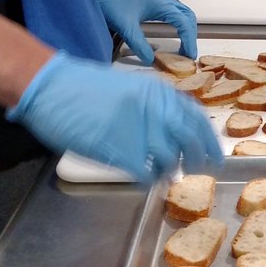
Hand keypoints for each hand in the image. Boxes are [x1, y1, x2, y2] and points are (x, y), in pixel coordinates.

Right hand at [7, 53, 222, 183]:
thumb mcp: (129, 87)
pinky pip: (146, 174)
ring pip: (171, 161)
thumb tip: (172, 130)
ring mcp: (139, 130)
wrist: (50, 85)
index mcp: (158, 92)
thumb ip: (153, 106)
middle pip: (192, 141)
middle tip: (200, 171)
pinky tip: (141, 179)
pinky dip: (147, 181)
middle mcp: (155, 109)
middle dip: (201, 160)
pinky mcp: (120, 149)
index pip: (197, 118)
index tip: (215, 154)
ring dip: (169, 171)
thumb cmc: (83, 87)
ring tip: (161, 174)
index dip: (210, 140)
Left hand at [84, 0, 198, 60]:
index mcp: (161, 3)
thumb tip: (151, 60)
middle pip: (188, 17)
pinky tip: (174, 34)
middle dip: (191, 36)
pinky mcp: (156, 0)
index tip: (189, 56)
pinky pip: (176, 12)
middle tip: (188, 54)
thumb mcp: (125, 27)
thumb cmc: (111, 3)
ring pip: (183, 13)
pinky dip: (180, 24)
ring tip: (183, 47)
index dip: (189, 41)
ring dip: (187, 30)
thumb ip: (138, 44)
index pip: (184, 23)